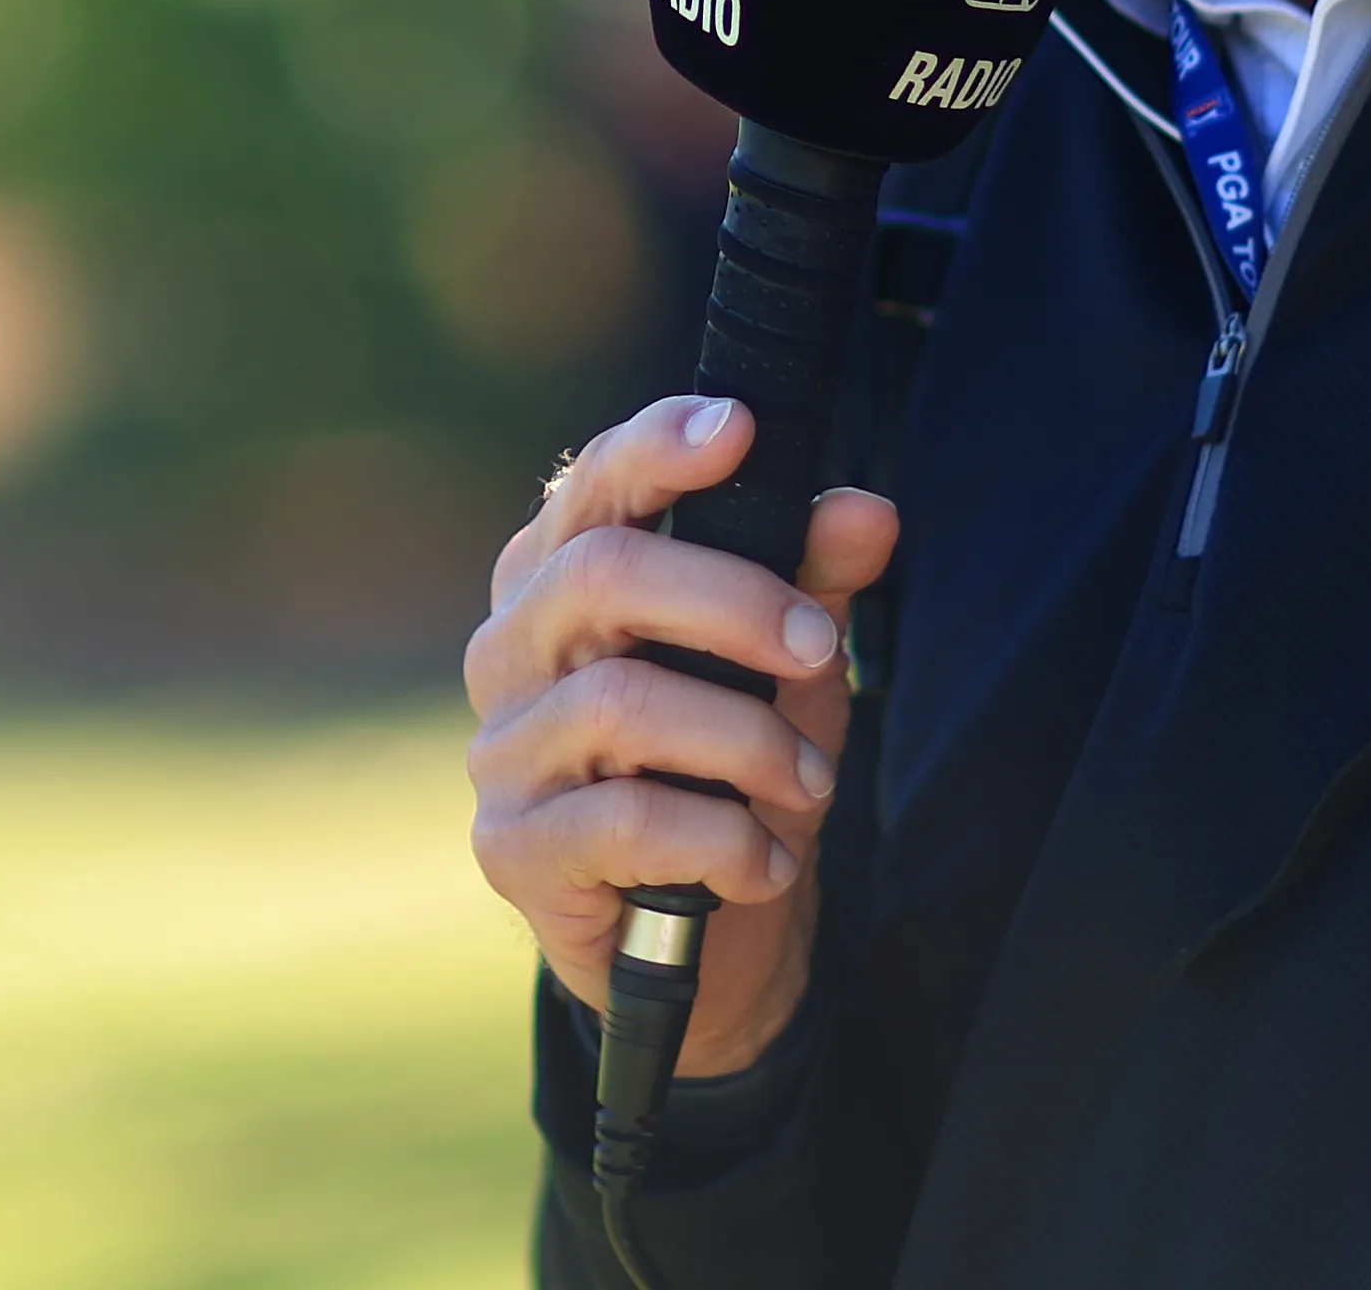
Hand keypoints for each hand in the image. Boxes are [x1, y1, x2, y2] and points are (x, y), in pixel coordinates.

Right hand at [466, 393, 901, 1078]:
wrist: (705, 939)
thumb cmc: (732, 766)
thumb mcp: (791, 665)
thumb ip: (817, 580)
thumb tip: (868, 512)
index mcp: (564, 576)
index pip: (594, 484)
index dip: (659, 446)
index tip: (742, 431)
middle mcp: (513, 648)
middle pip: (603, 575)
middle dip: (737, 603)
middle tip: (825, 648)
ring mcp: (503, 751)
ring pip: (621, 704)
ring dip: (745, 739)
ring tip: (811, 778)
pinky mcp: (513, 850)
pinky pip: (621, 822)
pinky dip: (720, 838)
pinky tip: (767, 861)